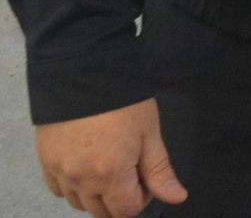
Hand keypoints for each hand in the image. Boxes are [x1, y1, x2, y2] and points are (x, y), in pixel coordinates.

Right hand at [35, 98, 186, 217]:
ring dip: (96, 194)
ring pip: (78, 203)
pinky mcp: (45, 162)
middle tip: (130, 171)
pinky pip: (58, 189)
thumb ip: (159, 170)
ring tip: (109, 166)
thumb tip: (176, 197)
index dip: (143, 198)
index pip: (127, 211)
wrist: (84, 74)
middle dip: (120, 199)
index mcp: (110, 175)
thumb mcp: (149, 133)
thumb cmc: (121, 100)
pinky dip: (72, 186)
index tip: (146, 177)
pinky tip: (85, 166)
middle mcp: (81, 180)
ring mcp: (60, 172)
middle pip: (102, 212)